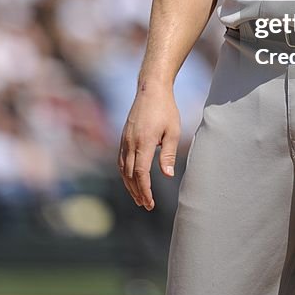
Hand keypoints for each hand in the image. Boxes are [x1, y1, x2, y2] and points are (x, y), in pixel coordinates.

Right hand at [118, 83, 180, 210]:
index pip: (141, 174)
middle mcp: (130, 143)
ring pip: (123, 169)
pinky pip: (121, 160)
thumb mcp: (173, 131)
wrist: (151, 90)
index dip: (145, 191)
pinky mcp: (123, 137)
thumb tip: (167, 175)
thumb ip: (169, 154)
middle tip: (146, 205)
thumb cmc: (166, 109)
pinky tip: (131, 179)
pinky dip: (125, 173)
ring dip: (129, 185)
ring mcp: (124, 140)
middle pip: (130, 175)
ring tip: (138, 197)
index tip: (150, 203)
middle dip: (137, 192)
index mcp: (144, 142)